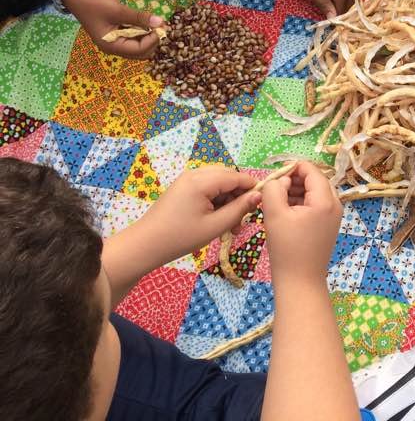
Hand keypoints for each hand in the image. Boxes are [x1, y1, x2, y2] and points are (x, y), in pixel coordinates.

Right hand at [64, 0, 165, 58]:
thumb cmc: (93, 3)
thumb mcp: (117, 10)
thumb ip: (138, 17)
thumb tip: (159, 22)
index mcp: (111, 46)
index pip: (139, 50)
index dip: (153, 40)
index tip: (162, 26)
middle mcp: (114, 46)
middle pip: (141, 51)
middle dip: (153, 39)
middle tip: (161, 24)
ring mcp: (115, 39)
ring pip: (139, 44)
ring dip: (149, 34)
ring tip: (156, 21)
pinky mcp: (117, 31)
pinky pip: (134, 35)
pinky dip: (143, 30)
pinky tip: (147, 20)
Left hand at [137, 165, 259, 260]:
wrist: (145, 246)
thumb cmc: (180, 237)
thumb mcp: (215, 226)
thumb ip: (240, 209)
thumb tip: (259, 195)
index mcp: (202, 181)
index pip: (237, 176)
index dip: (253, 188)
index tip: (263, 204)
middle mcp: (194, 174)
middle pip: (228, 177)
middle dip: (239, 196)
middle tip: (243, 220)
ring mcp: (187, 180)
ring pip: (218, 183)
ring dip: (229, 200)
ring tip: (231, 225)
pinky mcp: (182, 189)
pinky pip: (207, 188)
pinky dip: (217, 201)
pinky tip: (218, 220)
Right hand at [261, 161, 341, 284]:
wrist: (300, 281)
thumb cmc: (287, 248)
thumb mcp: (275, 214)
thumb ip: (275, 188)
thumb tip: (281, 179)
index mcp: (325, 200)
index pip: (311, 170)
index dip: (292, 168)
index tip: (274, 175)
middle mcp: (335, 204)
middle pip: (314, 180)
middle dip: (294, 180)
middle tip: (274, 189)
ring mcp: (334, 215)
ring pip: (315, 192)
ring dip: (296, 191)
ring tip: (276, 200)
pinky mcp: (329, 225)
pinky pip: (316, 205)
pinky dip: (301, 203)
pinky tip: (285, 211)